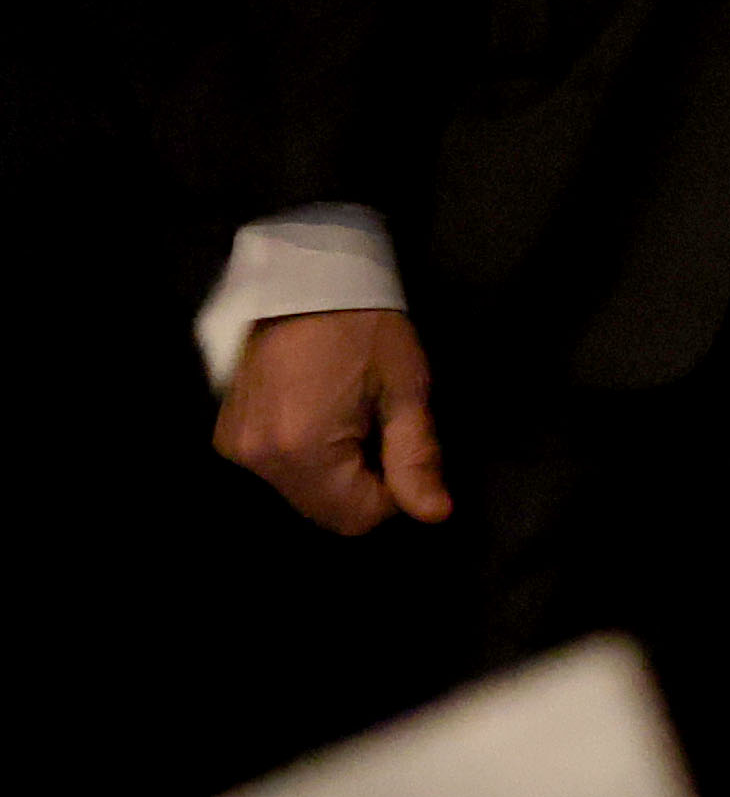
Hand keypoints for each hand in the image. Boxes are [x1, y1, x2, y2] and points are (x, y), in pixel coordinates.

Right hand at [220, 307, 446, 535]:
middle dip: (364, 484)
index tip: (403, 445)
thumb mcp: (406, 387)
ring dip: (335, 473)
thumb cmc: (365, 326)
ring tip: (350, 415)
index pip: (357, 518)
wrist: (304, 278)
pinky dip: (307, 459)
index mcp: (301, 450)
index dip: (394, 493)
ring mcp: (235, 449)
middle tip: (378, 426)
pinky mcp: (227, 436)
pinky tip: (322, 414)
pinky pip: (278, 472)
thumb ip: (416, 456)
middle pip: (325, 512)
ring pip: (303, 495)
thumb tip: (435, 515)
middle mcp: (258, 460)